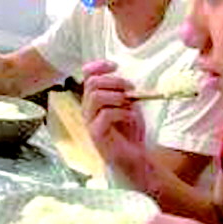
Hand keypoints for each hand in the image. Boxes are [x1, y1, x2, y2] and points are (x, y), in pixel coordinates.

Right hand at [82, 60, 148, 186]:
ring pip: (96, 97)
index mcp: (94, 100)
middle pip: (92, 84)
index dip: (98, 66)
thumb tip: (125, 78)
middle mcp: (88, 110)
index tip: (114, 65)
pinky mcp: (96, 134)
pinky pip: (106, 115)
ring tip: (130, 103)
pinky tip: (131, 118)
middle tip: (131, 88)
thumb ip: (124, 92)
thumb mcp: (130, 106)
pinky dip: (122, 112)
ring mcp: (90, 122)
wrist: (135, 158)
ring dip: (117, 96)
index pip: (87, 76)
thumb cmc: (131, 133)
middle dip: (114, 81)